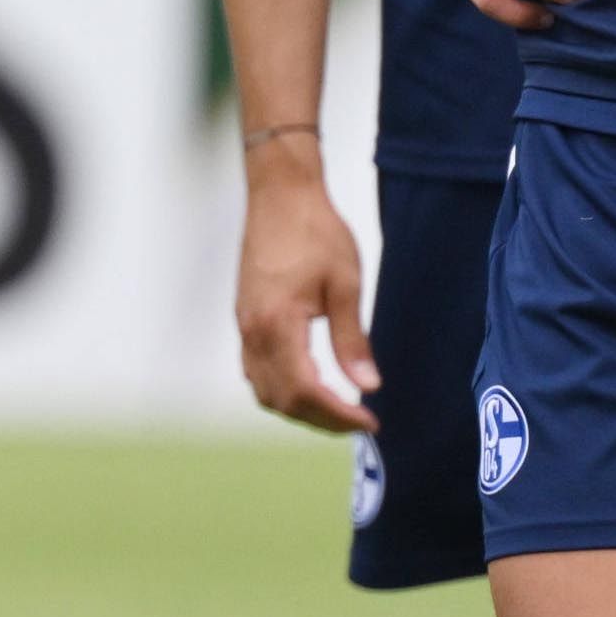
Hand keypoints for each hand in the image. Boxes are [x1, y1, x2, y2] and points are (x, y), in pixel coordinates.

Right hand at [233, 165, 377, 431]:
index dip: (338, 415)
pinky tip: (310, 384)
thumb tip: (368, 386)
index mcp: (278, 322)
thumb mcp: (344, 284)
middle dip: (321, 420)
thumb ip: (352, 340)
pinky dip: (282, 389)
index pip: (304, 390)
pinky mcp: (245, 318)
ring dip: (299, 409)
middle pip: (281, 399)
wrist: (280, 195)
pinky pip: (256, 370)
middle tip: (360, 420)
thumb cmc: (315, 231)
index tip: (370, 421)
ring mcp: (245, 325)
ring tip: (337, 408)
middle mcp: (253, 330)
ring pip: (263, 390)